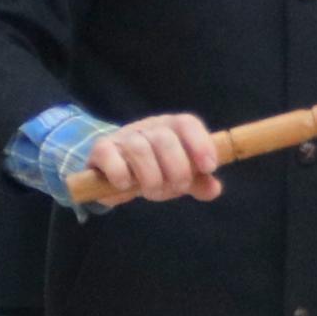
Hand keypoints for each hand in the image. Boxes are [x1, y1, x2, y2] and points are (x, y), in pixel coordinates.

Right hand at [81, 112, 221, 205]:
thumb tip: (214, 189)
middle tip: (178, 188)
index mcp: (171, 128)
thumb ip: (198, 182)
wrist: (113, 174)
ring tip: (153, 192)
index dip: (201, 144)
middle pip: (165, 139)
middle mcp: (148, 127)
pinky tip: (125, 185)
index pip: (187, 123)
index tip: (208, 167)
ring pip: (139, 149)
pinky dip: (120, 174)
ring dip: (151, 176)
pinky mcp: (101, 149)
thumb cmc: (153, 171)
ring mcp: (123, 136)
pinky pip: (110, 156)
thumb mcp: (178, 177)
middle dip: (177, 168)